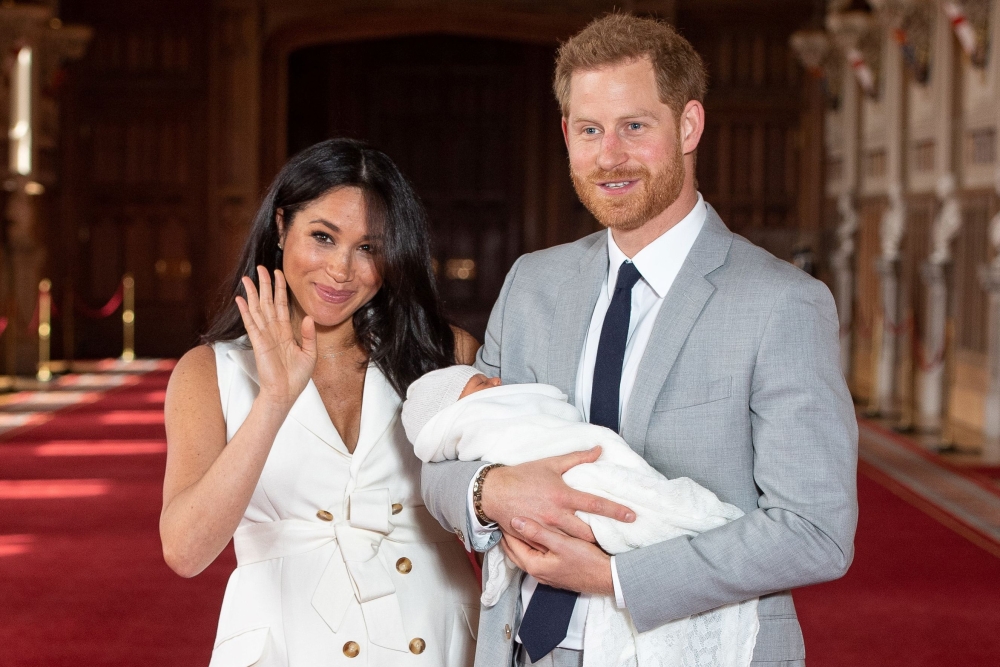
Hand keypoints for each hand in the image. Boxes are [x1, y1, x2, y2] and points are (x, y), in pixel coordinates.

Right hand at [235, 266, 316, 409]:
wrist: (285, 393)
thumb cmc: (296, 377)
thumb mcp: (309, 354)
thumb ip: (309, 335)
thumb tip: (308, 316)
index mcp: (285, 332)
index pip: (282, 305)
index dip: (280, 289)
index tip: (278, 273)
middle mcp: (273, 331)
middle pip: (268, 302)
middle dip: (264, 285)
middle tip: (261, 268)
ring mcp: (264, 336)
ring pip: (257, 309)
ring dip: (252, 293)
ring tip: (247, 278)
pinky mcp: (259, 343)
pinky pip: (252, 324)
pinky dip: (246, 311)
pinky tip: (241, 299)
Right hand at [481, 446, 633, 542]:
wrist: (494, 491)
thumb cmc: (524, 475)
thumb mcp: (551, 464)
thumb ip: (577, 458)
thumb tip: (599, 449)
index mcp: (563, 495)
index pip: (595, 504)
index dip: (616, 511)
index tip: (632, 516)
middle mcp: (556, 514)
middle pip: (587, 533)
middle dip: (602, 538)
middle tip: (616, 539)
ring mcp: (545, 528)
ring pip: (572, 544)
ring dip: (586, 546)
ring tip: (599, 548)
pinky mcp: (535, 537)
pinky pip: (554, 548)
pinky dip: (565, 549)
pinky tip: (574, 552)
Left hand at [502, 518, 613, 594]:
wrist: (607, 578)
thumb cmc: (586, 561)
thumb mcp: (561, 544)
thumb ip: (537, 533)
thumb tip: (516, 521)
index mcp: (534, 565)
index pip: (512, 545)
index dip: (507, 529)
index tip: (502, 513)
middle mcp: (537, 572)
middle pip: (516, 552)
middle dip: (509, 536)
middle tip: (504, 518)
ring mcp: (546, 574)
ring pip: (526, 554)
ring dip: (521, 541)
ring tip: (517, 525)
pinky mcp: (555, 572)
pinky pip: (537, 557)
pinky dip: (532, 546)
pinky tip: (537, 537)